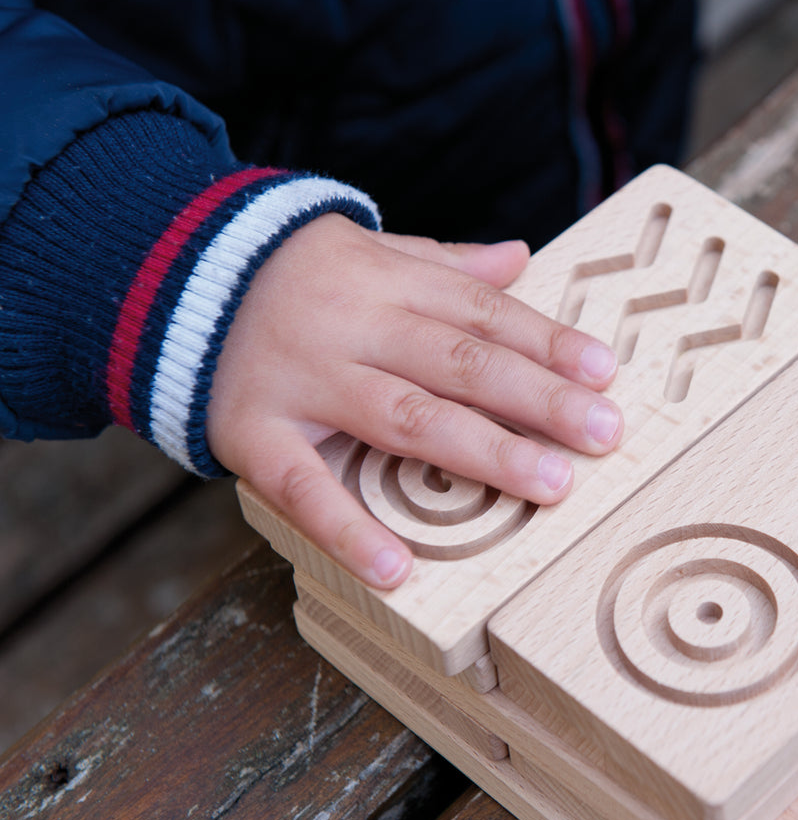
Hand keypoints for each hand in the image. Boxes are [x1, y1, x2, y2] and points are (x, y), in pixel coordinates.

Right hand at [208, 213, 622, 588]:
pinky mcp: (252, 432)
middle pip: (460, 362)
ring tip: (550, 486)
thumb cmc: (298, 276)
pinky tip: (397, 568)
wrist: (168, 269)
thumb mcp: (372, 251)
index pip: (484, 313)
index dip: (548, 343)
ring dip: (482, 453)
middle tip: (604, 433)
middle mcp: (355, 328)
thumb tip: (521, 259)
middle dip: (538, 399)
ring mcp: (304, 380)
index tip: (605, 373)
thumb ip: (446, 265)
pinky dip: (347, 528)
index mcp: (391, 283)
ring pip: (405, 417)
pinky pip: (303, 486)